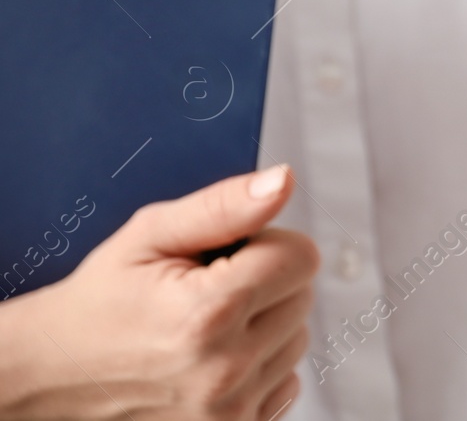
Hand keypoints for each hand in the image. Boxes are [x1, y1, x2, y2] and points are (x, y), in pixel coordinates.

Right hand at [0, 165, 318, 419]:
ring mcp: (229, 411)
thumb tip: (282, 181)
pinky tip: (215, 356)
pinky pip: (286, 380)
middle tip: (208, 286)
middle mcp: (224, 370)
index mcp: (207, 314)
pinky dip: (260, 363)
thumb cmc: (99, 301)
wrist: (50, 374)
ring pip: (298, 338)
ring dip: (265, 322)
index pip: (302, 258)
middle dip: (267, 280)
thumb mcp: (148, 236)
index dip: (268, 242)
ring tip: (206, 322)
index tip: (228, 253)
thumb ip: (224, 206)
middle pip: (304, 296)